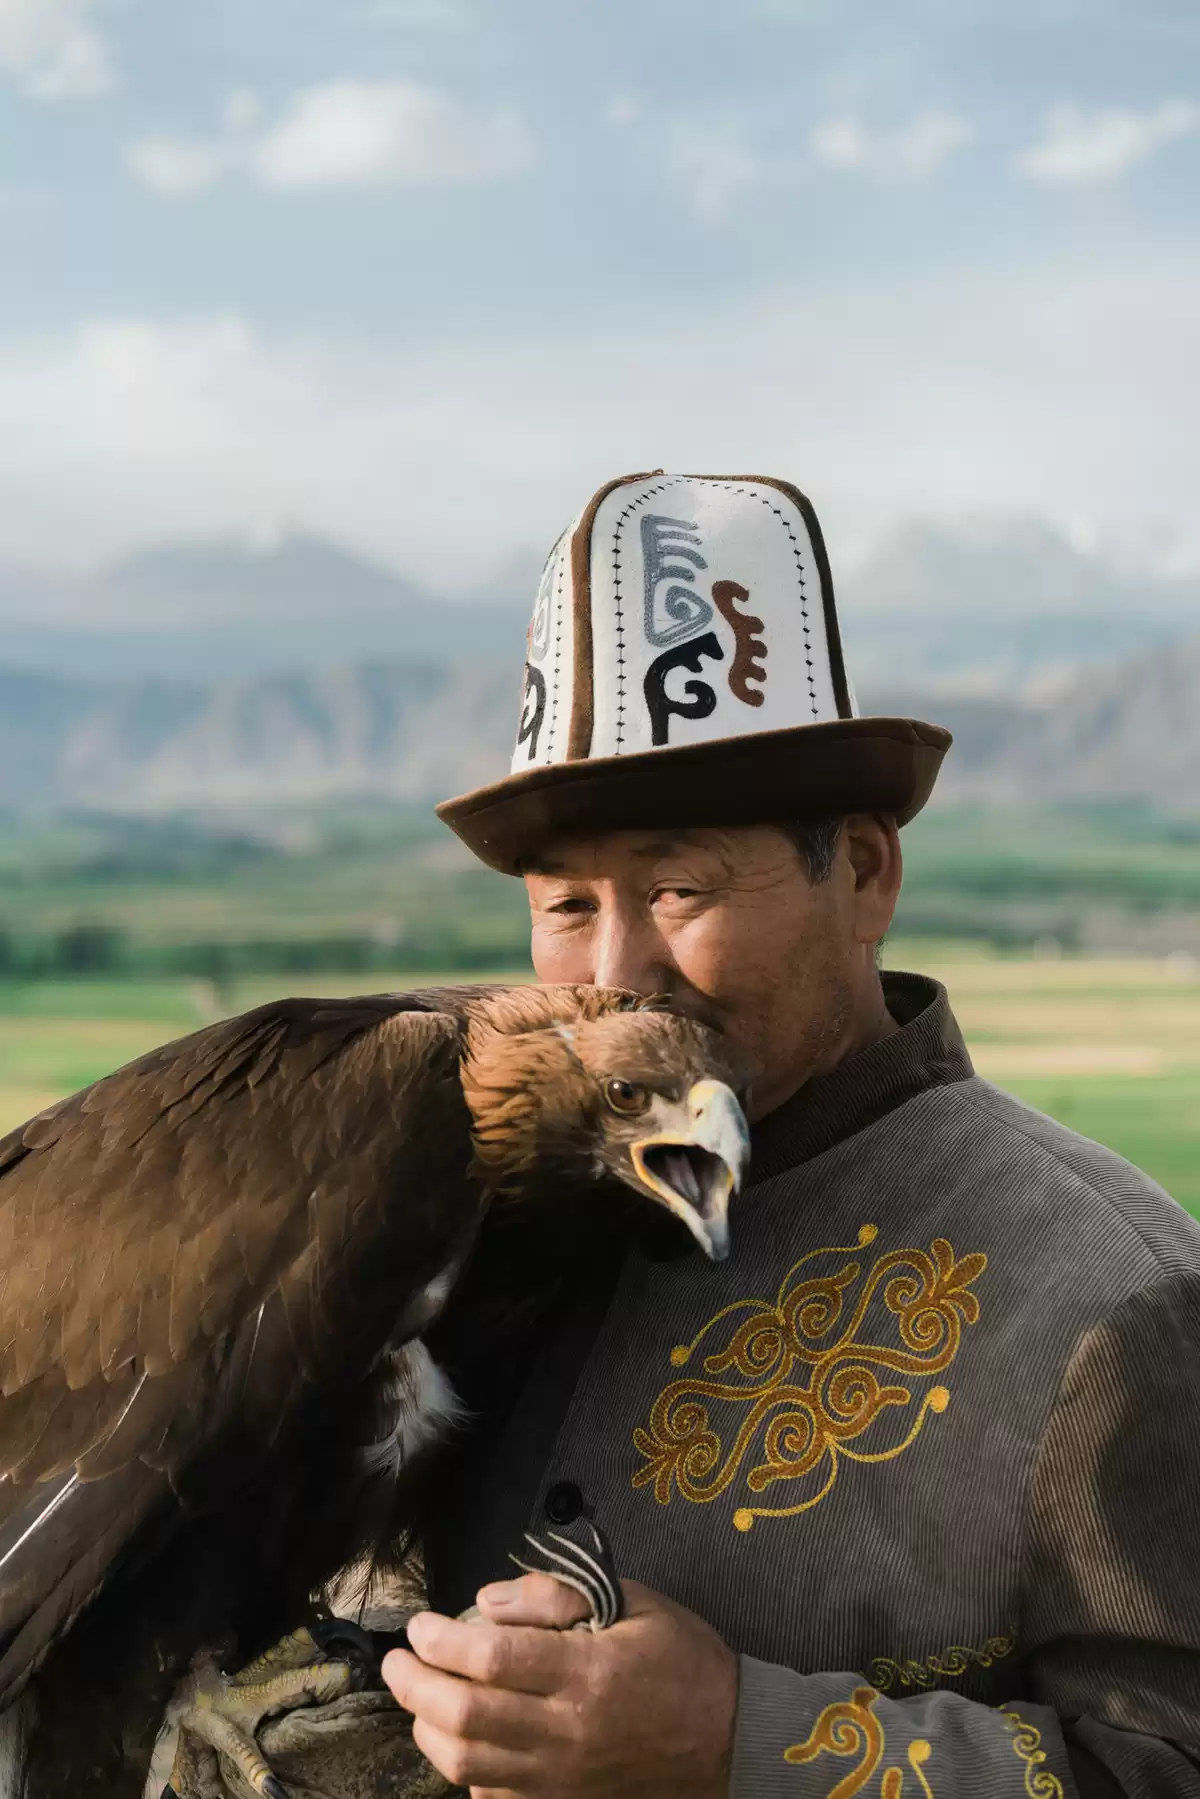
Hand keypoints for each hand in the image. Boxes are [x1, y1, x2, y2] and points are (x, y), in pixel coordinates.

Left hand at [382, 1569, 737, 1797]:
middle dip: (415, 1687)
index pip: (491, 1658)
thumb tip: (487, 1601)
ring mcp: (562, 1778)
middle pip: (467, 1718)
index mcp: (587, 1672)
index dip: (440, 1640)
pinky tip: (461, 1743)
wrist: (732, 1741)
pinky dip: (465, 1773)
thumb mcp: (633, 1602)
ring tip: (417, 1700)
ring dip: (428, 1732)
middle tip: (396, 1662)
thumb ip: (559, 1595)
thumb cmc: (682, 1660)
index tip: (417, 1625)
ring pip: (469, 1766)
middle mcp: (567, 1731)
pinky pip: (496, 1797)